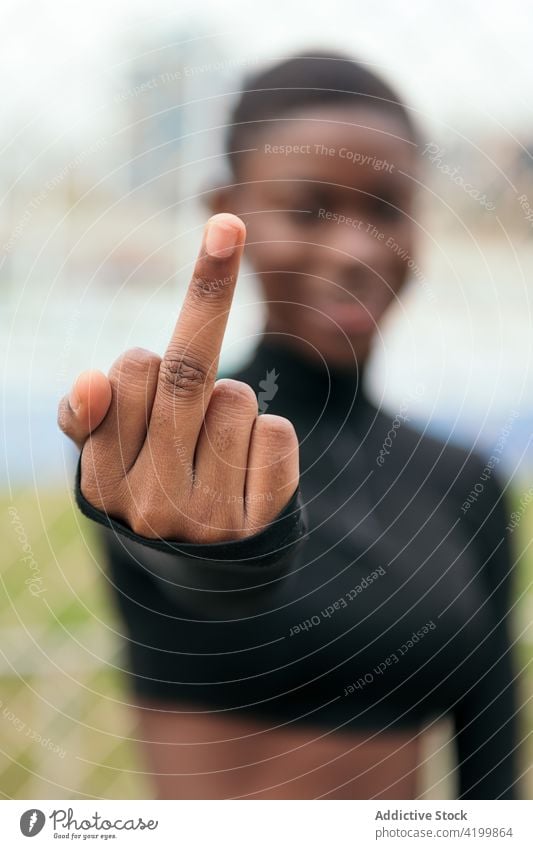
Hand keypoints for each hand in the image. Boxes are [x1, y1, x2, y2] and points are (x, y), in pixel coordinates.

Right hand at [57, 214, 299, 542]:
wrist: (207, 567)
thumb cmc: (151, 485)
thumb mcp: (106, 455)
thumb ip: (86, 416)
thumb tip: (92, 380)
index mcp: (100, 480)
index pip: (129, 370)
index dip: (159, 332)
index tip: (221, 235)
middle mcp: (150, 506)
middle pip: (187, 372)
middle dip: (211, 295)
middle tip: (226, 228)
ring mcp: (208, 520)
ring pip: (236, 398)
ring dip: (231, 402)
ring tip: (214, 443)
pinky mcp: (261, 524)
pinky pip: (276, 433)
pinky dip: (267, 435)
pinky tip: (248, 468)